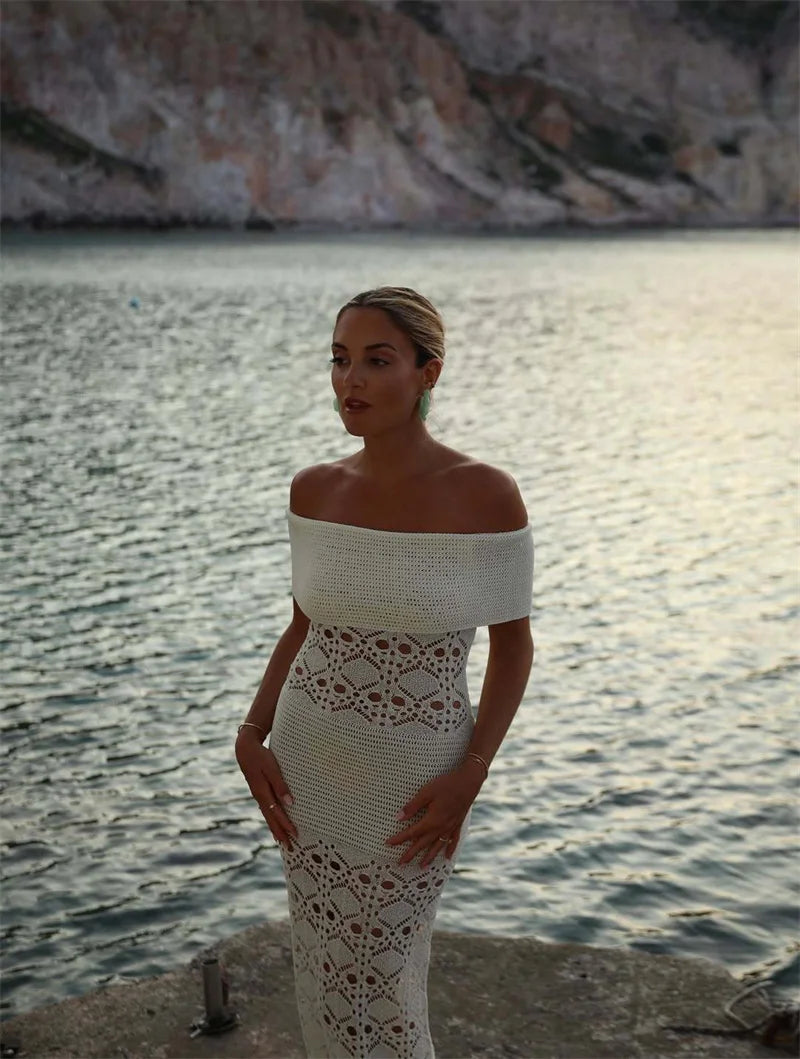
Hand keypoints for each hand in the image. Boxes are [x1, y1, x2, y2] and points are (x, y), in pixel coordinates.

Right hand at [235, 731, 297, 850]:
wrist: (245, 749)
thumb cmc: (261, 757)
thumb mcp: (272, 768)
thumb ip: (281, 785)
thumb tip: (290, 803)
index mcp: (263, 793)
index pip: (277, 813)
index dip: (286, 825)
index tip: (295, 835)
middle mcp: (259, 797)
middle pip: (271, 819)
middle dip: (281, 833)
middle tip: (290, 847)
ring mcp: (258, 795)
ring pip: (268, 816)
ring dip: (276, 828)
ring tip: (282, 840)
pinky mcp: (258, 791)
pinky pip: (266, 809)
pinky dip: (271, 818)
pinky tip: (274, 822)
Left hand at [385, 763, 483, 867]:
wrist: (468, 782)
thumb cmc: (446, 784)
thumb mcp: (426, 792)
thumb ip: (412, 806)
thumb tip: (398, 817)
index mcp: (431, 821)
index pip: (411, 833)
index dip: (399, 839)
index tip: (388, 844)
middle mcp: (441, 828)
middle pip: (423, 844)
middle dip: (411, 854)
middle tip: (400, 864)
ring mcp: (451, 827)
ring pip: (437, 846)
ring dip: (429, 857)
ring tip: (422, 867)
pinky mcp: (458, 824)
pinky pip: (453, 841)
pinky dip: (449, 850)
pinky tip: (448, 857)